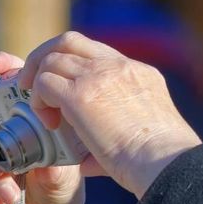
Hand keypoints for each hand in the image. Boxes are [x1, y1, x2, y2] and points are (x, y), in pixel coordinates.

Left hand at [18, 31, 201, 198]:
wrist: (167, 162)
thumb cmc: (161, 161)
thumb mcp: (147, 133)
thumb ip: (117, 135)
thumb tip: (87, 158)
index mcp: (140, 74)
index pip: (97, 53)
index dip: (74, 67)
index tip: (65, 91)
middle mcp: (120, 67)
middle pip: (70, 40)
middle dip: (44, 58)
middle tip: (35, 85)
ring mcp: (100, 76)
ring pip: (52, 57)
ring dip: (39, 82)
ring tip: (42, 110)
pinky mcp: (81, 94)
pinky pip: (45, 82)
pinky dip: (40, 100)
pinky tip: (49, 123)